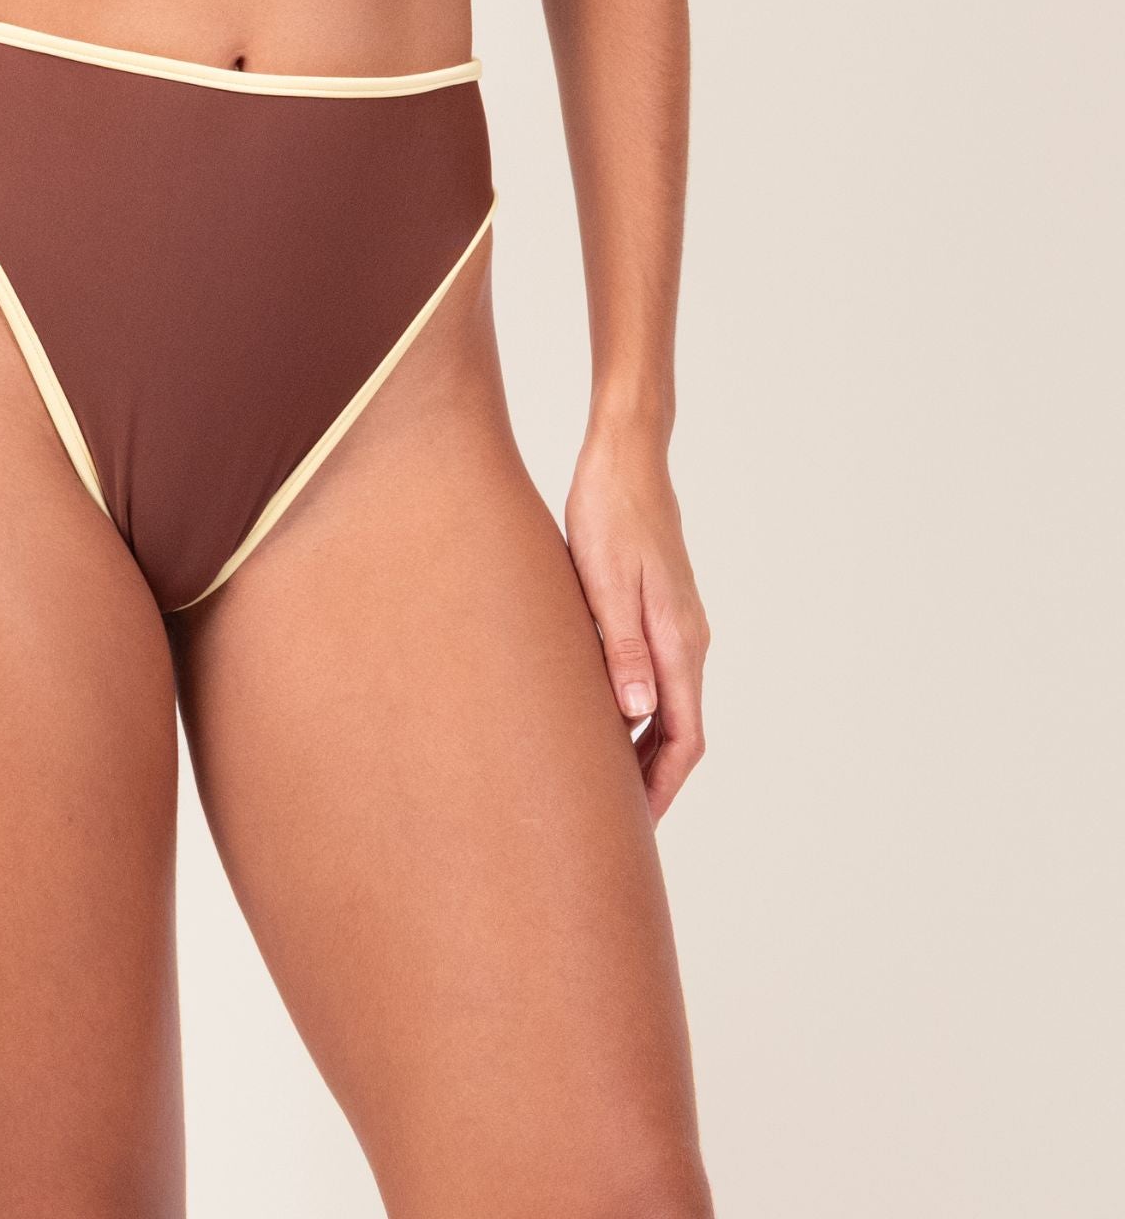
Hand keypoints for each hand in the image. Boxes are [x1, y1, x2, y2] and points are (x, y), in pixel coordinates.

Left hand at [564, 429, 709, 822]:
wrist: (626, 456)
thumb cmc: (608, 511)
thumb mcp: (604, 580)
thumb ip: (620, 647)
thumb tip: (636, 711)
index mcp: (678, 641)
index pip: (683, 738)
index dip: (660, 787)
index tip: (634, 829)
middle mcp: (688, 639)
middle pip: (679, 730)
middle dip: (650, 779)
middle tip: (610, 820)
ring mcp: (678, 624)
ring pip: (667, 703)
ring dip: (640, 744)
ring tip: (598, 778)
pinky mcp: (662, 608)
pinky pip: (656, 675)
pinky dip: (635, 708)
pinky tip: (598, 713)